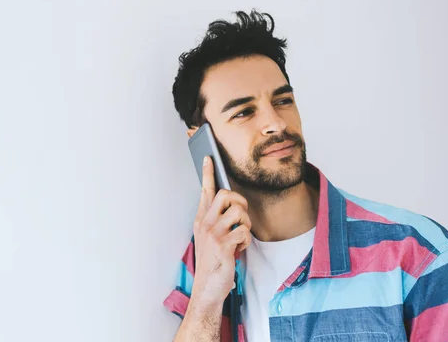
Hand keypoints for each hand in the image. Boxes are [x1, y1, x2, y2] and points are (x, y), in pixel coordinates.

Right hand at [189, 156, 251, 312]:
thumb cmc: (212, 262)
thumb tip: (230, 204)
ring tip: (239, 237)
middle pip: (225, 194)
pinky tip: (239, 249)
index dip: (207, 173)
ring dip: (246, 224)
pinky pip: (244, 231)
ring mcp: (213, 234)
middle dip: (239, 201)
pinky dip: (246, 241)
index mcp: (201, 220)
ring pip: (238, 211)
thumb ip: (216, 220)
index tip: (208, 158)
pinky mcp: (223, 245)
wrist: (207, 288)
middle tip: (240, 216)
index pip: (204, 191)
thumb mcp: (209, 238)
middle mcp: (205, 224)